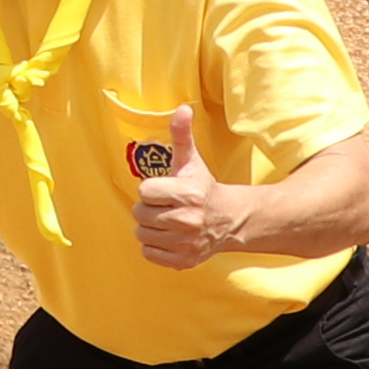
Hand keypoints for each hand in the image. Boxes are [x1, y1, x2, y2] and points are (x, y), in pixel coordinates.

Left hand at [126, 109, 246, 269]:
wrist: (228, 221)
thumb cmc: (202, 187)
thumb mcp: (191, 161)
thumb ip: (181, 135)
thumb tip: (182, 108)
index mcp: (188, 194)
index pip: (144, 192)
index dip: (152, 190)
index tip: (166, 190)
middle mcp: (187, 220)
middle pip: (140, 214)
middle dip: (150, 208)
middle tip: (167, 206)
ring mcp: (185, 243)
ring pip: (141, 234)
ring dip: (150, 227)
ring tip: (168, 220)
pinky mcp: (183, 261)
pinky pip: (148, 253)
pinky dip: (155, 246)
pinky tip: (169, 236)